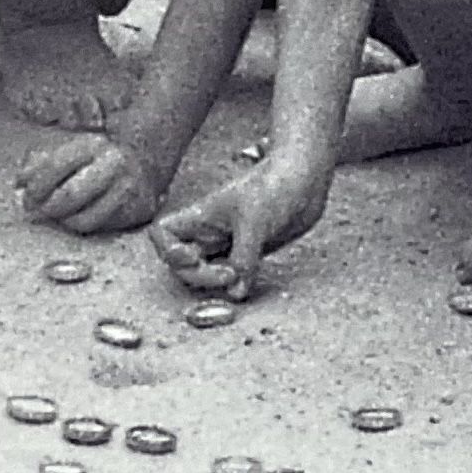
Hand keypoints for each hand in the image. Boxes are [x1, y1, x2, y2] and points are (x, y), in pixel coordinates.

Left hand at [13, 131, 168, 235]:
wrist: (145, 162)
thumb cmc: (99, 158)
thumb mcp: (72, 150)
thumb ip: (41, 163)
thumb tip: (18, 183)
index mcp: (91, 145)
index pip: (54, 167)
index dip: (35, 188)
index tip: (27, 198)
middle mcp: (111, 165)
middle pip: (68, 196)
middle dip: (48, 208)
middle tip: (40, 211)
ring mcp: (125, 189)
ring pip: (83, 219)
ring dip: (65, 221)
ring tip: (61, 214)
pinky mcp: (135, 210)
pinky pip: (100, 227)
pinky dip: (84, 225)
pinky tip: (80, 216)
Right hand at [146, 156, 325, 297]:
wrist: (307, 180)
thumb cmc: (276, 186)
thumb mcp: (255, 221)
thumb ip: (243, 258)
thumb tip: (235, 292)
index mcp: (201, 217)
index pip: (164, 234)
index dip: (168, 251)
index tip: (191, 257)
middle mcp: (210, 232)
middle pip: (184, 265)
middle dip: (199, 276)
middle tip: (229, 275)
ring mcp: (229, 244)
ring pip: (207, 273)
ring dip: (216, 284)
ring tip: (239, 279)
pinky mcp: (249, 254)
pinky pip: (233, 277)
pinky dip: (236, 286)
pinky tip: (247, 285)